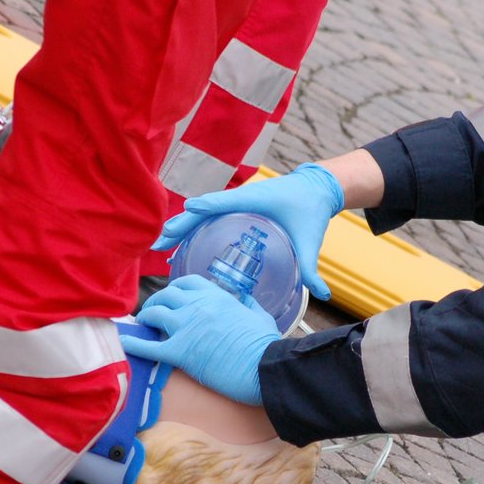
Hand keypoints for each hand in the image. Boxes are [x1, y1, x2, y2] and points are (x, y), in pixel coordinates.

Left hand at [121, 275, 279, 404]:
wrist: (265, 368)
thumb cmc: (266, 346)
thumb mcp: (260, 315)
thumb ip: (247, 304)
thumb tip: (243, 299)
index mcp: (218, 296)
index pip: (187, 283)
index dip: (175, 289)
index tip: (171, 297)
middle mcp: (198, 306)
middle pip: (166, 295)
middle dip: (157, 302)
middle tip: (153, 312)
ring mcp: (187, 328)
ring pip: (154, 314)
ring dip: (146, 318)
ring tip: (143, 324)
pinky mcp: (180, 352)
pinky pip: (149, 346)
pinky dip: (134, 344)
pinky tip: (125, 343)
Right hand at [153, 163, 343, 299]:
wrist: (315, 189)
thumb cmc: (311, 209)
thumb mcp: (310, 239)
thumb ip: (312, 267)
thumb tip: (322, 294)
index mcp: (255, 199)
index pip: (226, 201)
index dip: (207, 206)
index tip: (189, 210)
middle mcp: (240, 199)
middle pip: (204, 211)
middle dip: (182, 224)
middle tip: (161, 241)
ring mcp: (235, 203)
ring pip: (201, 215)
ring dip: (181, 228)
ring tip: (161, 246)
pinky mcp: (235, 209)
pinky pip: (208, 219)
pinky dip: (192, 230)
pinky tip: (179, 247)